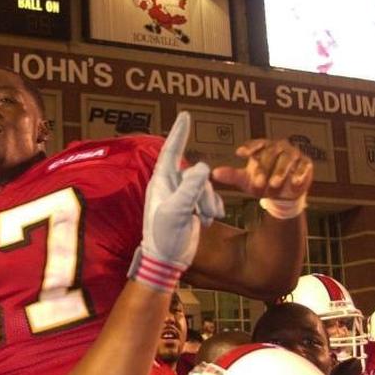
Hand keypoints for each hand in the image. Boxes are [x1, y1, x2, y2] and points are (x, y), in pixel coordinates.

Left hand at [134, 113, 222, 289]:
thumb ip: (189, 188)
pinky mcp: (192, 206)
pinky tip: (207, 221)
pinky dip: (212, 209)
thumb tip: (203, 167)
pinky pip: (210, 198)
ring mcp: (182, 195)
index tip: (185, 115)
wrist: (167, 260)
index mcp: (161, 182)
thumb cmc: (164, 236)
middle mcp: (171, 185)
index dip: (179, 133)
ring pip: (206, 187)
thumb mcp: (176, 212)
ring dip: (208, 204)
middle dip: (203, 193)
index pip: (170, 151)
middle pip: (197, 175)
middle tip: (197, 213)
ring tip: (201, 220)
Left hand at [210, 139, 312, 200]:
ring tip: (274, 184)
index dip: (249, 147)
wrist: (282, 194)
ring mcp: (293, 154)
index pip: (256, 144)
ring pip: (287, 159)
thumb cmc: (263, 182)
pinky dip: (299, 174)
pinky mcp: (306, 163)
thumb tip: (214, 173)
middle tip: (258, 182)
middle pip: (271, 153)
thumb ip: (232, 175)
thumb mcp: (247, 180)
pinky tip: (295, 183)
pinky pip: (303, 166)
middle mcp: (279, 147)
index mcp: (263, 147)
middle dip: (264, 168)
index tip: (239, 154)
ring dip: (280, 172)